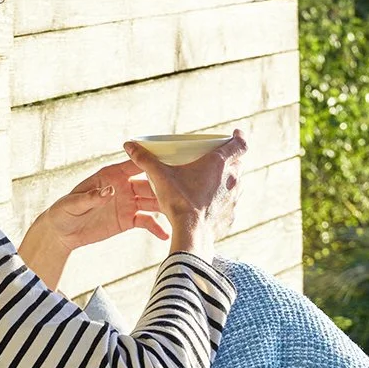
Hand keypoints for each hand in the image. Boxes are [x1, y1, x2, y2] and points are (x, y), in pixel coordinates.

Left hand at [18, 163, 166, 289]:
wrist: (62, 233)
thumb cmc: (63, 211)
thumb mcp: (73, 203)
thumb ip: (91, 197)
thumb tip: (109, 191)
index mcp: (110, 176)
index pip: (133, 165)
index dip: (149, 162)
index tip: (167, 162)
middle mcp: (123, 187)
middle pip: (148, 184)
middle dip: (164, 186)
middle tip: (180, 191)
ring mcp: (128, 203)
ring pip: (151, 202)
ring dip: (165, 206)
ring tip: (180, 212)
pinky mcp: (128, 220)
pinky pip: (146, 221)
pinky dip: (156, 227)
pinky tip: (166, 234)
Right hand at [122, 131, 246, 263]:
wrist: (191, 233)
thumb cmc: (179, 201)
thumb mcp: (160, 177)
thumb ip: (145, 159)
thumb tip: (129, 145)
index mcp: (219, 163)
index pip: (239, 144)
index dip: (239, 137)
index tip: (235, 134)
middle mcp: (232, 179)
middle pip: (238, 164)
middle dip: (229, 161)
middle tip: (215, 161)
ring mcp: (234, 199)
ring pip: (236, 184)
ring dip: (226, 182)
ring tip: (211, 183)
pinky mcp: (231, 216)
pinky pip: (230, 205)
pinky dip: (222, 203)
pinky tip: (209, 206)